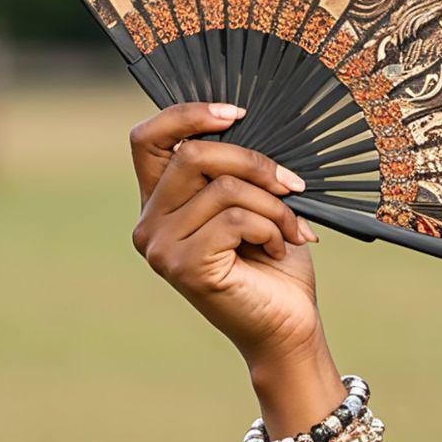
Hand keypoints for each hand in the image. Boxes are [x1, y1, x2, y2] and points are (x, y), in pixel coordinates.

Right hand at [127, 101, 320, 366]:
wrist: (288, 327)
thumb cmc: (275, 267)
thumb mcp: (255, 206)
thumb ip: (236, 172)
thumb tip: (246, 124)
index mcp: (160, 203)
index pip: (148, 139)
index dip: (188, 115)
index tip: (237, 113)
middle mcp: (149, 222)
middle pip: (193, 154)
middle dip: (255, 163)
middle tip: (293, 185)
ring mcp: (160, 246)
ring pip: (224, 188)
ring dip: (274, 206)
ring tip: (293, 231)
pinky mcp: (182, 265)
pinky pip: (235, 219)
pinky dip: (271, 229)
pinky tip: (278, 251)